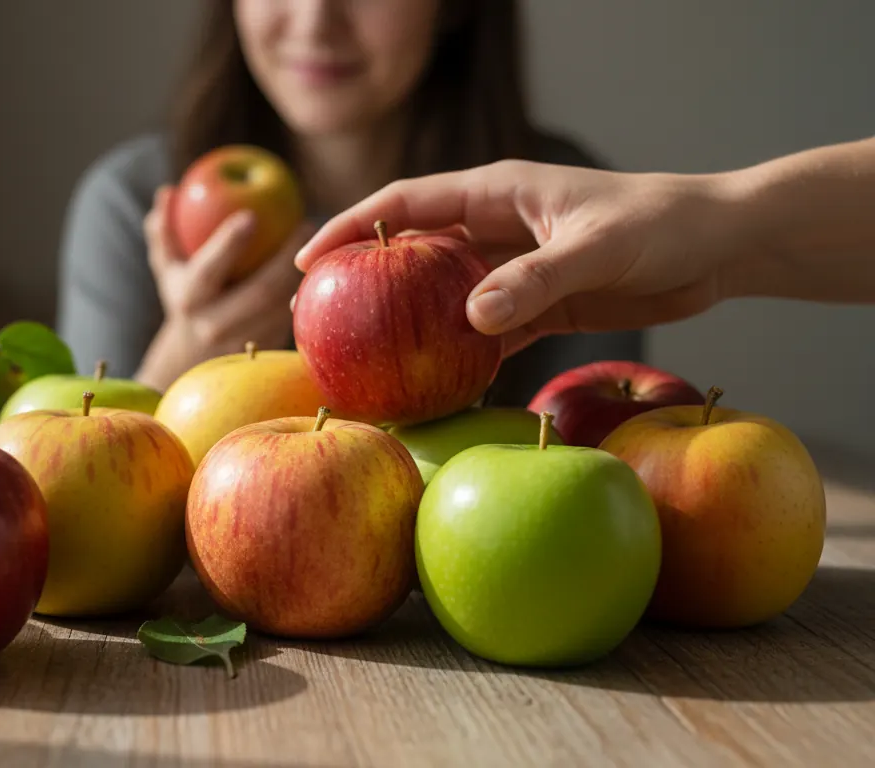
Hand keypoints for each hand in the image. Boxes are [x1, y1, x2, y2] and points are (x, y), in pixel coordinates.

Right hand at [136, 186, 312, 389]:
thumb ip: (163, 230)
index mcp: (189, 300)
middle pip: (260, 292)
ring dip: (304, 274)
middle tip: (306, 223)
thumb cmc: (184, 294)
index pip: (209, 270)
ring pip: (282, 306)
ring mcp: (244, 343)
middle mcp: (214, 326)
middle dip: (286, 257)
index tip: (252, 215)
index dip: (229, 244)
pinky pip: (292, 318)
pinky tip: (323, 267)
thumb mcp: (167, 267)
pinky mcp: (268, 351)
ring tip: (322, 242)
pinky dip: (309, 291)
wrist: (193, 357)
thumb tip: (167, 191)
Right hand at [295, 160, 748, 356]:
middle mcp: (496, 228)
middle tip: (324, 318)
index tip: (310, 260)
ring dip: (411, 323)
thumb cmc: (662, 224)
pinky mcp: (540, 306)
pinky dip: (462, 355)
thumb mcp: (598, 247)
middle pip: (414, 252)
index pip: (408, 203)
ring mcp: (515, 269)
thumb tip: (471, 320)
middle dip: (368, 279)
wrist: (720, 245)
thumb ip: (536, 279)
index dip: (355, 228)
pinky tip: (438, 383)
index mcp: (498, 192)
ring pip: (444, 296)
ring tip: (367, 359)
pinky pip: (487, 333)